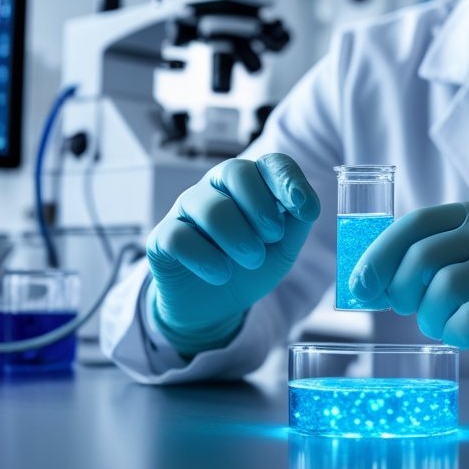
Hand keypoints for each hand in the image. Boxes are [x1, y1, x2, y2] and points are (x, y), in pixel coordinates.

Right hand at [146, 153, 319, 355]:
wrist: (215, 306)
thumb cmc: (250, 265)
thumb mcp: (283, 247)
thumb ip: (297, 222)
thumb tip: (306, 204)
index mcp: (250, 184)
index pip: (270, 163)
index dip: (288, 180)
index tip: (306, 209)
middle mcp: (216, 188)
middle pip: (235, 171)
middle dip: (260, 206)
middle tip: (273, 236)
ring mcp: (186, 210)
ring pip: (210, 208)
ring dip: (238, 238)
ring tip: (252, 260)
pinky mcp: (163, 238)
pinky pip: (180, 237)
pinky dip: (206, 259)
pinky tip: (221, 274)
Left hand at [351, 201, 468, 372]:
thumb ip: (432, 263)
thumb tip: (367, 283)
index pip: (414, 223)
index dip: (379, 255)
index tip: (359, 287)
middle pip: (421, 256)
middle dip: (400, 291)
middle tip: (409, 310)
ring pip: (443, 289)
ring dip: (431, 318)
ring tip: (445, 325)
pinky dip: (457, 334)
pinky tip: (468, 335)